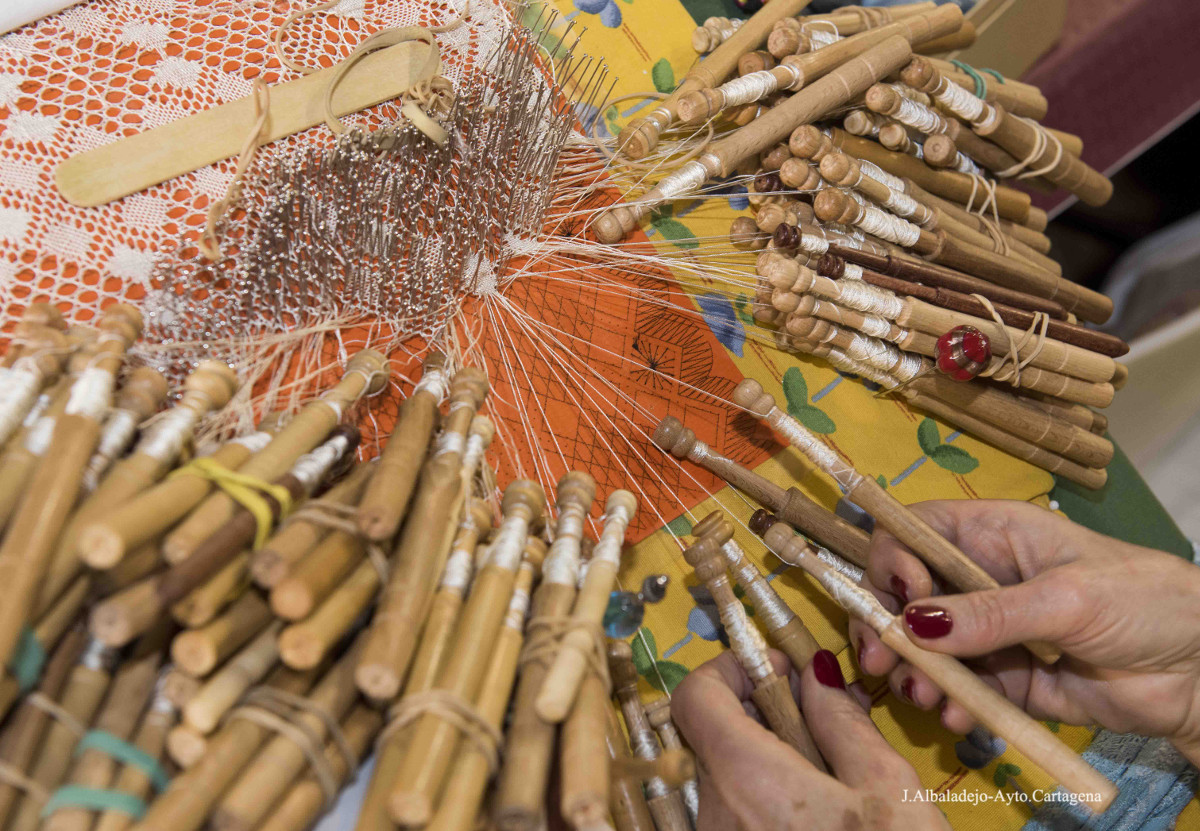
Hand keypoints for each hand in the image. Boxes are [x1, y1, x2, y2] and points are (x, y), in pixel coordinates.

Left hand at [672, 648, 948, 829]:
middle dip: (764, 719)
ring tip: (833, 790)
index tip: (779, 670)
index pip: (695, 695)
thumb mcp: (888, 790)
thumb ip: (841, 722)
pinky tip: (818, 825)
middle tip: (824, 729)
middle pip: (714, 739)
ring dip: (769, 767)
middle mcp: (711, 815)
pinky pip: (733, 822)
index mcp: (744, 777)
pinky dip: (766, 809)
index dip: (733, 668)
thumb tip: (814, 675)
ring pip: (727, 784)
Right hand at [850, 499, 1199, 764]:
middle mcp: (981, 579)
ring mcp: (991, 632)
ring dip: (914, 671)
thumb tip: (913, 623)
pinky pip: (960, 689)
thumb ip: (990, 613)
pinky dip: (949, 703)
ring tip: (923, 696)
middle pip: (908, 593)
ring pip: (927, 647)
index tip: (902, 598)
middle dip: (886, 625)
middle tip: (878, 660)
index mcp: (994, 534)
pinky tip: (957, 715)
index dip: (894, 558)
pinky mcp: (1005, 681)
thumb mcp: (1067, 598)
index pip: (917, 531)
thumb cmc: (1145, 602)